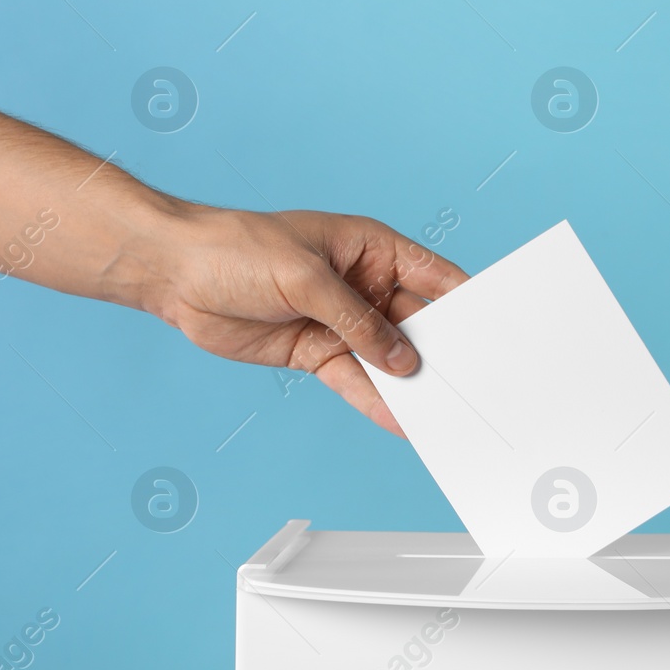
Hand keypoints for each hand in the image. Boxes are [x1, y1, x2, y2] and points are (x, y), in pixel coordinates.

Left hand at [147, 205, 468, 435]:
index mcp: (372, 248)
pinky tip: (399, 421)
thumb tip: (401, 360)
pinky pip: (356, 381)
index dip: (467, 303)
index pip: (435, 277)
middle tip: (474, 385)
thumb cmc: (236, 249)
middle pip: (418, 324)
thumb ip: (357, 321)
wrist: (175, 274)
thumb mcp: (305, 278)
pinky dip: (375, 402)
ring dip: (411, 385)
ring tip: (443, 413)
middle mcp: (365, 286)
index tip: (494, 333)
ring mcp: (342, 322)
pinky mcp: (317, 352)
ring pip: (388, 359)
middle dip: (443, 353)